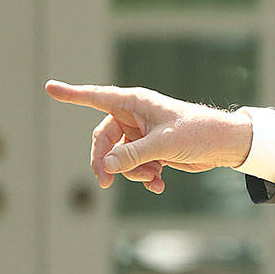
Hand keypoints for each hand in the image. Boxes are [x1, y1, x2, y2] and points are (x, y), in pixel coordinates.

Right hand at [45, 80, 252, 193]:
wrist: (224, 145)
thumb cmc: (198, 132)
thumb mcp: (165, 144)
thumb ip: (134, 154)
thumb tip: (108, 166)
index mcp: (135, 103)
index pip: (97, 98)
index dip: (73, 94)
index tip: (50, 87)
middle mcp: (135, 117)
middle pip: (104, 140)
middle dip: (106, 161)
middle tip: (106, 182)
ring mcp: (142, 134)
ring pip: (120, 157)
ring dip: (132, 171)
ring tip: (154, 178)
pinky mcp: (152, 150)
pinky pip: (135, 166)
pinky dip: (144, 176)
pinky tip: (159, 186)